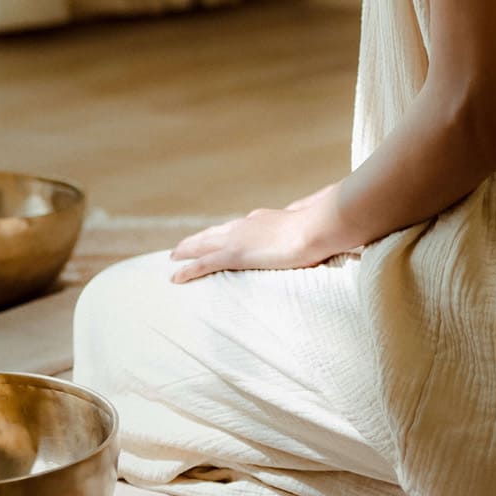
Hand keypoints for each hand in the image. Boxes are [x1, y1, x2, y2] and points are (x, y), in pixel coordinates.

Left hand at [168, 185, 355, 284]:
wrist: (318, 228)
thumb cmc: (322, 226)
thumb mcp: (312, 223)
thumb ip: (307, 223)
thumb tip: (314, 222)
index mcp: (266, 219)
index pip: (240, 226)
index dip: (226, 232)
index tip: (219, 235)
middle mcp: (247, 225)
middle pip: (215, 232)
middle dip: (199, 238)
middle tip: (183, 246)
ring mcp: (240, 239)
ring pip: (204, 244)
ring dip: (187, 250)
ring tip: (173, 257)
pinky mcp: (236, 255)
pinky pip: (205, 264)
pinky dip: (188, 269)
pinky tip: (175, 276)